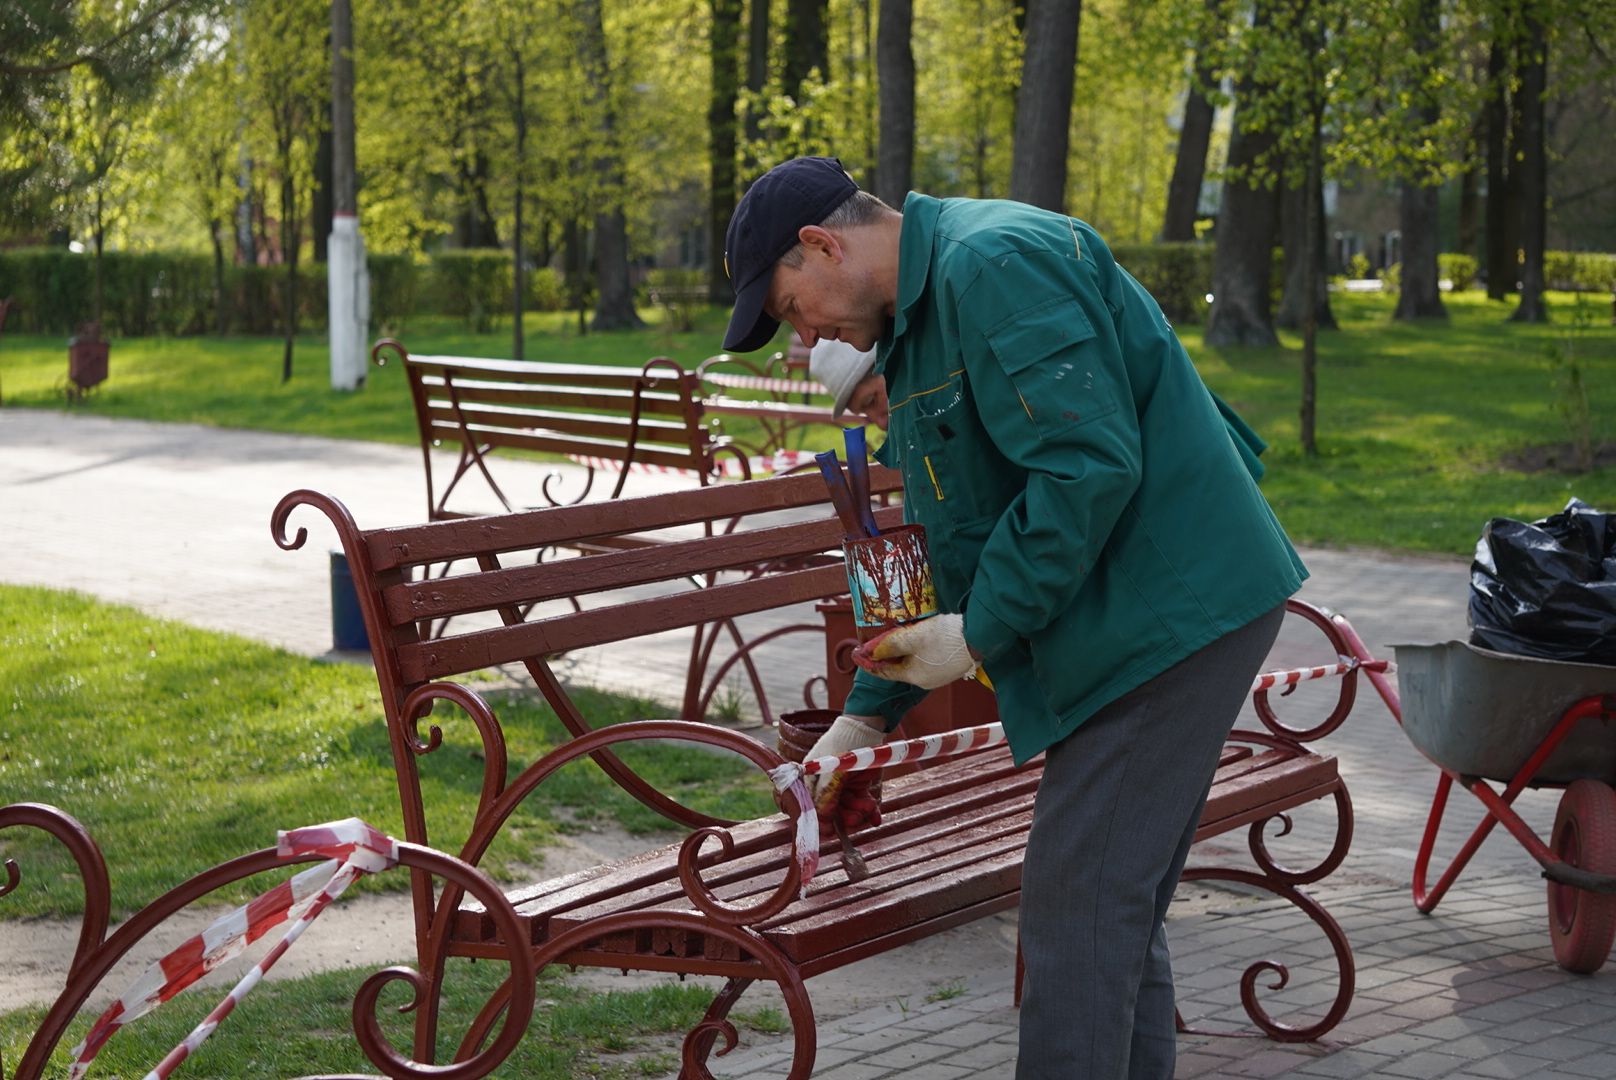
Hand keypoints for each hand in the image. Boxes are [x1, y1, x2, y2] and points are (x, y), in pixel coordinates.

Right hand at [803, 714, 884, 829]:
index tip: (830, 833)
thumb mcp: (834, 771)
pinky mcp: (858, 783)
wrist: (867, 725)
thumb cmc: (844, 743)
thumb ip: (827, 795)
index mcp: (811, 780)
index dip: (820, 821)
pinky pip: (862, 802)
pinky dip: (870, 811)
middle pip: (832, 810)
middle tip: (857, 818)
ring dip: (860, 812)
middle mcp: (825, 784)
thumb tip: (821, 819)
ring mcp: (842, 784)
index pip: (812, 807)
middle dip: (845, 816)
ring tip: (870, 807)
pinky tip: (877, 818)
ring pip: (849, 808)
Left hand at [852, 613, 976, 688]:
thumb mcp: (913, 638)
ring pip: (912, 663)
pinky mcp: (949, 666)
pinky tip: (917, 638)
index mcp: (914, 676)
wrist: (980, 637)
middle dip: (885, 655)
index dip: (868, 661)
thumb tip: (871, 652)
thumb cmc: (946, 638)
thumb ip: (890, 645)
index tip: (856, 652)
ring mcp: (939, 675)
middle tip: (872, 642)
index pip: (884, 671)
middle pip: (898, 667)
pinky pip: (925, 659)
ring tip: (892, 637)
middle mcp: (926, 680)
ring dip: (901, 651)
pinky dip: (916, 650)